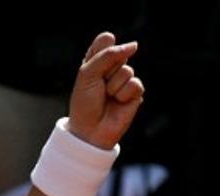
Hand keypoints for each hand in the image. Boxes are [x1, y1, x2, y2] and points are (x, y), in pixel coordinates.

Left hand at [67, 33, 144, 149]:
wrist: (89, 130)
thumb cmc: (84, 103)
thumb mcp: (88, 74)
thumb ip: (108, 55)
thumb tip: (134, 45)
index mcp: (97, 61)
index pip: (106, 40)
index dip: (101, 50)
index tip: (92, 67)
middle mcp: (112, 68)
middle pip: (118, 53)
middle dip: (106, 71)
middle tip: (98, 87)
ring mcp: (124, 80)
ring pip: (127, 70)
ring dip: (113, 86)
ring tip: (107, 97)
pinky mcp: (135, 92)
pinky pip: (135, 84)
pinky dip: (123, 94)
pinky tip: (117, 103)